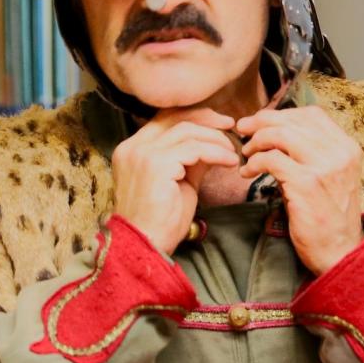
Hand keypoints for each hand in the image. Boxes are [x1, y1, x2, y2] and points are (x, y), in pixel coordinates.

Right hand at [112, 108, 237, 254]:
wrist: (146, 245)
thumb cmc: (161, 221)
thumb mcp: (179, 182)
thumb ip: (191, 160)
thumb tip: (213, 144)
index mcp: (132, 149)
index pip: (164, 119)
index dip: (194, 116)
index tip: (218, 122)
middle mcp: (133, 147)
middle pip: (175, 119)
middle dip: (207, 120)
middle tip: (230, 127)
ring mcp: (142, 154)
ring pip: (187, 132)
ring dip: (215, 140)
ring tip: (232, 153)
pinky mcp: (156, 164)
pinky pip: (194, 149)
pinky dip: (216, 152)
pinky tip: (228, 162)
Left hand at [236, 106, 363, 275]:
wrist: (340, 251)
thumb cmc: (328, 214)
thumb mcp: (329, 175)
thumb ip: (311, 152)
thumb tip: (274, 131)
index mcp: (347, 147)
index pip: (311, 114)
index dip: (281, 114)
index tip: (260, 121)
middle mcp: (339, 152)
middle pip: (292, 121)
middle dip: (262, 122)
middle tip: (243, 131)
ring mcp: (325, 167)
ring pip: (280, 135)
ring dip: (257, 141)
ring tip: (246, 154)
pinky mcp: (307, 184)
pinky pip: (271, 160)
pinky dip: (254, 163)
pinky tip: (247, 173)